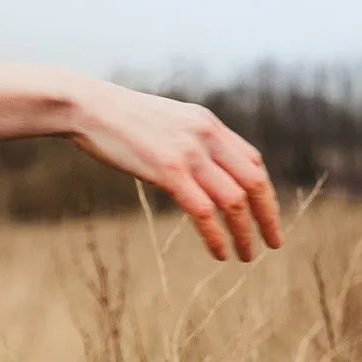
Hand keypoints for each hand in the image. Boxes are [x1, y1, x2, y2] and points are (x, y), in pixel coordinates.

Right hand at [69, 80, 283, 260]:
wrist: (88, 106)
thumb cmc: (117, 117)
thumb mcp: (164, 121)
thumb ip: (187, 139)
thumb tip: (195, 166)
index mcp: (208, 123)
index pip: (252, 160)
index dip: (264, 191)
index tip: (264, 213)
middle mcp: (207, 136)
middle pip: (254, 182)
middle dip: (268, 216)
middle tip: (273, 241)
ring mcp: (189, 153)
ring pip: (234, 200)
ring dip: (246, 232)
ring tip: (247, 255)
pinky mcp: (168, 170)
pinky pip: (204, 211)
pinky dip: (216, 236)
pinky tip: (220, 253)